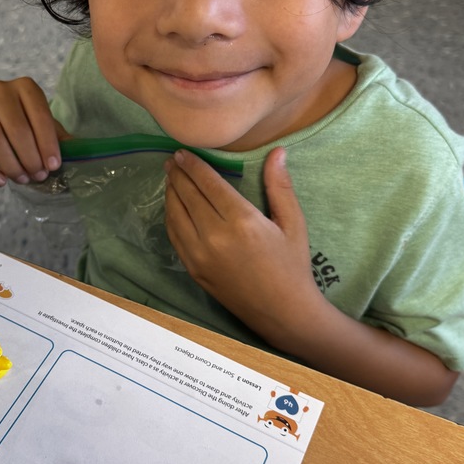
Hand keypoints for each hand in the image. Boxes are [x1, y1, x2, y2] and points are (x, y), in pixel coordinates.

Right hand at [0, 78, 68, 185]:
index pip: (40, 116)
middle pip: (17, 130)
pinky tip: (1, 182)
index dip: (48, 144)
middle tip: (39, 176)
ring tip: (23, 179)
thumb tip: (79, 153)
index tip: (53, 166)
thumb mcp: (44, 125)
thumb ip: (59, 137)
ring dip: (11, 166)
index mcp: (25, 86)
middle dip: (31, 158)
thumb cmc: (25, 122)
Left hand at [163, 147, 320, 345]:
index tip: (182, 153)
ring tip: (171, 179)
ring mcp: (200, 254)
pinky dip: (170, 217)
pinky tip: (173, 207)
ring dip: (171, 193)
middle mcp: (215, 236)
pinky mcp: (193, 269)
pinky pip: (174, 236)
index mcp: (242, 221)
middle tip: (171, 160)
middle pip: (188, 195)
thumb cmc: (292, 265)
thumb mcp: (293, 223)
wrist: (282, 312)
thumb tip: (277, 151)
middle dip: (177, 175)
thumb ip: (280, 186)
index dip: (193, 165)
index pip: (208, 183)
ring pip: (175, 215)